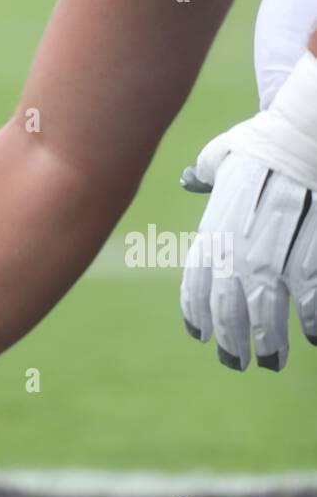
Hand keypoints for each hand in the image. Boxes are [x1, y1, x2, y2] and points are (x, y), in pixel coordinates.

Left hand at [180, 117, 316, 369]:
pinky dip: (311, 323)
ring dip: (268, 343)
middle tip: (236, 362)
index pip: (198, 283)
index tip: (201, 334)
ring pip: (267, 314)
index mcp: (215, 228)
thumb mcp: (224, 155)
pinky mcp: (308, 257)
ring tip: (271, 362)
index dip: (198, 313)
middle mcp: (239, 249)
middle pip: (229, 309)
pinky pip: (309, 301)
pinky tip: (311, 336)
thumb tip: (191, 179)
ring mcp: (275, 255)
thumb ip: (206, 173)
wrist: (303, 134)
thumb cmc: (264, 140)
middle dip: (231, 341)